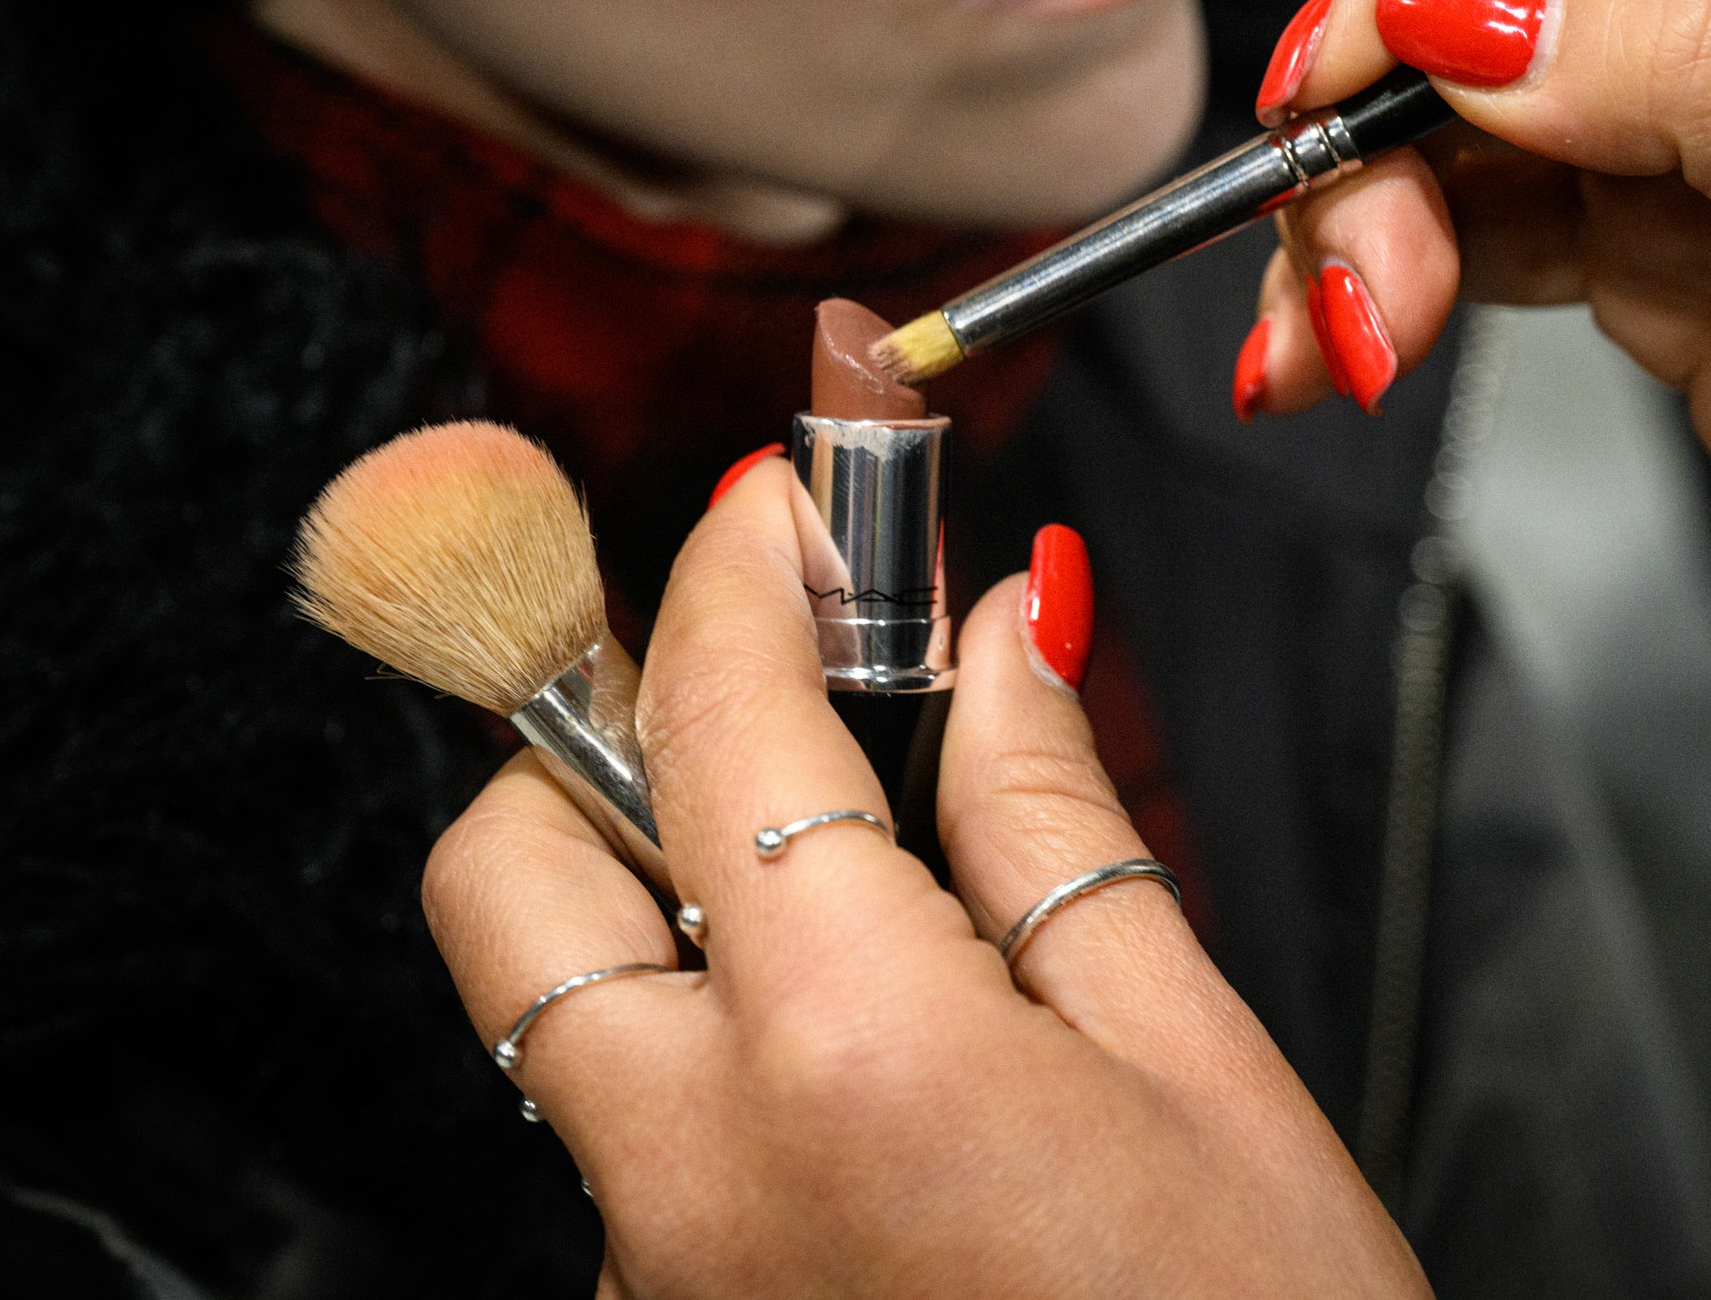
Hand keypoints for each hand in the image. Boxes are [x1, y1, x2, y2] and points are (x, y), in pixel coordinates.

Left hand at [423, 462, 1426, 1297]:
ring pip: (559, 1014)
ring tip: (843, 880)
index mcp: (849, 1057)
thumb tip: (1006, 638)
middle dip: (603, 729)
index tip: (786, 489)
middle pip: (513, 861)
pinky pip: (626, 1149)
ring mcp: (658, 1278)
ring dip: (656, 897)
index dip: (747, 557)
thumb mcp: (1196, 1062)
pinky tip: (868, 1062)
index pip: (724, 713)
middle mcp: (693, 1174)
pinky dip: (705, 1052)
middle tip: (753, 691)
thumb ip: (1056, 825)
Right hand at [1237, 0, 1710, 755]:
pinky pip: (1471, 248)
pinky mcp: (1645, 279)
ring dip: (1360, 219)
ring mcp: (1684, 159)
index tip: (1370, 41)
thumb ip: (1687, 82)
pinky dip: (1382, 292)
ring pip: (1450, 131)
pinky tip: (1331, 354)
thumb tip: (1463, 12)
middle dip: (1379, 108)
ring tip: (1354, 338)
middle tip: (1355, 239)